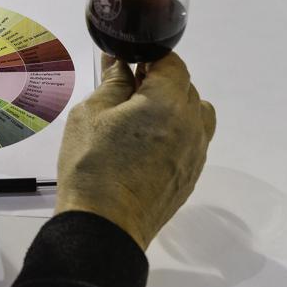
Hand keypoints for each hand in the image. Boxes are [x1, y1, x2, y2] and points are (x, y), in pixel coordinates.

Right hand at [55, 53, 215, 249]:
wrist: (104, 226)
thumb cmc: (92, 168)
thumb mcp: (91, 114)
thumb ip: (112, 83)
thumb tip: (119, 65)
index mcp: (167, 103)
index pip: (172, 63)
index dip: (149, 59)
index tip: (128, 64)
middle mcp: (191, 125)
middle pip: (186, 87)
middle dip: (159, 82)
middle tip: (126, 90)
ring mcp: (195, 153)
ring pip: (195, 114)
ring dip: (174, 107)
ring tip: (141, 118)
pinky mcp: (191, 175)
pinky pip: (193, 141)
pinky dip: (176, 133)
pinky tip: (146, 144)